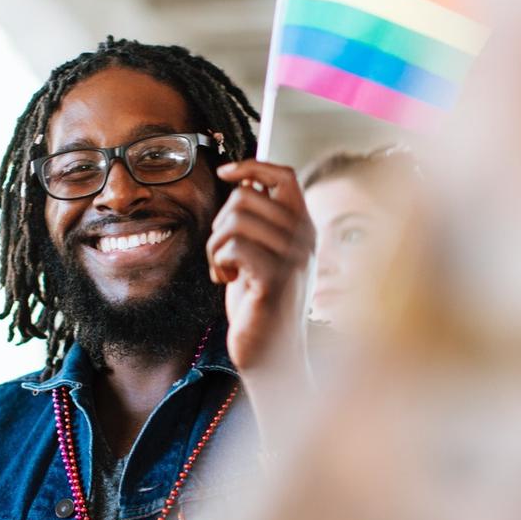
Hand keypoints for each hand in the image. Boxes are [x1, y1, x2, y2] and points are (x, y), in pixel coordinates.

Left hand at [206, 160, 314, 372]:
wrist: (271, 353)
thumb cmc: (260, 301)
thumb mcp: (263, 253)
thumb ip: (259, 220)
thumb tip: (243, 180)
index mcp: (304, 227)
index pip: (283, 176)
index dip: (251, 166)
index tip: (224, 172)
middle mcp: (304, 238)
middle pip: (246, 197)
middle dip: (221, 222)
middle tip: (224, 252)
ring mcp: (292, 258)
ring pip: (235, 221)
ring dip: (216, 245)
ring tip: (226, 269)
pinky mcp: (274, 278)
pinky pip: (233, 247)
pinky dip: (218, 262)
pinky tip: (227, 280)